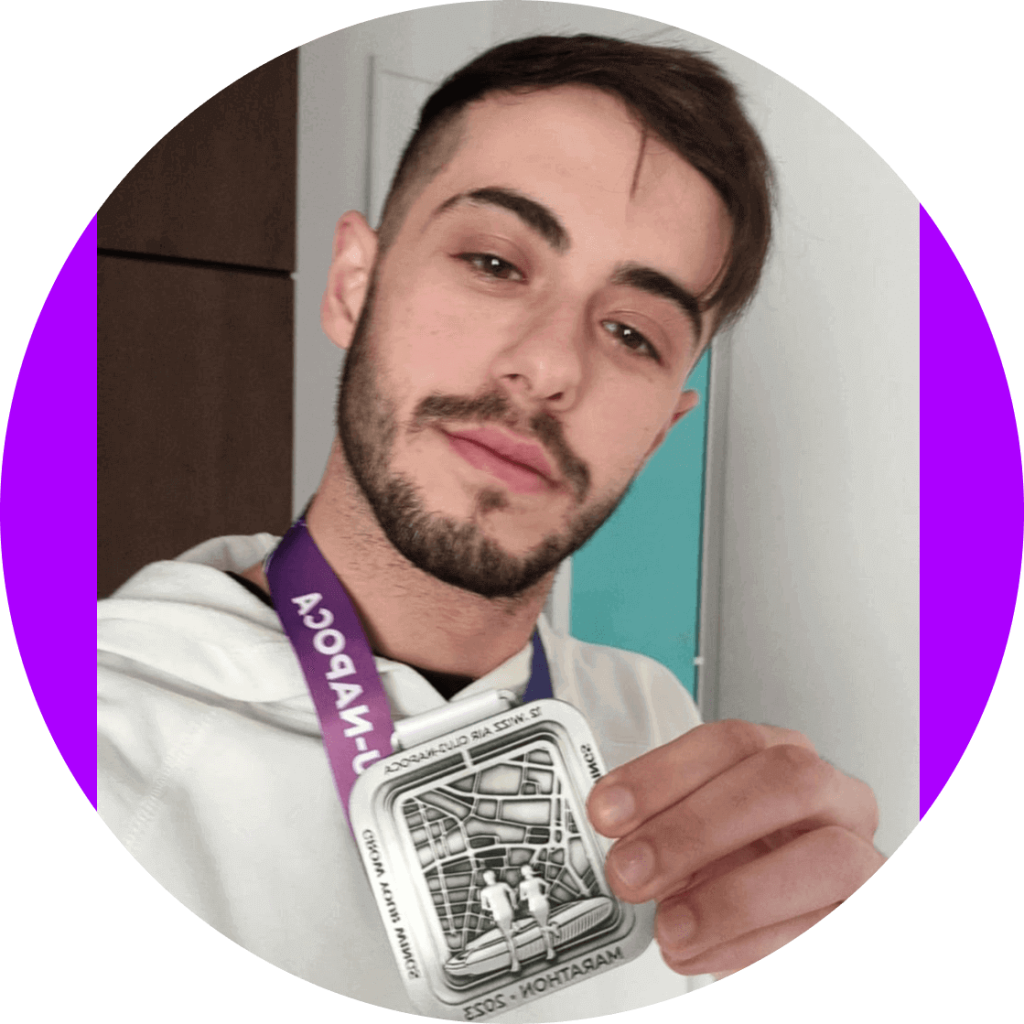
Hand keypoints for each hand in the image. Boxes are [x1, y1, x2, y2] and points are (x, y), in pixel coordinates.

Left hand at [586, 720, 884, 977]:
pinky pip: (826, 923)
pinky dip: (756, 943)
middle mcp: (832, 797)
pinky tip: (704, 953)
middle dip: (696, 825)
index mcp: (782, 758)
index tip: (608, 810)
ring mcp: (864, 856)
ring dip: (734, 896)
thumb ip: (665, 836)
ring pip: (825, 857)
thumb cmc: (747, 871)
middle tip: (631, 871)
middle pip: (781, 780)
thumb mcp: (698, 845)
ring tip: (670, 928)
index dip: (664, 773)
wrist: (800, 925)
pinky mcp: (864, 906)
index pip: (729, 741)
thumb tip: (617, 848)